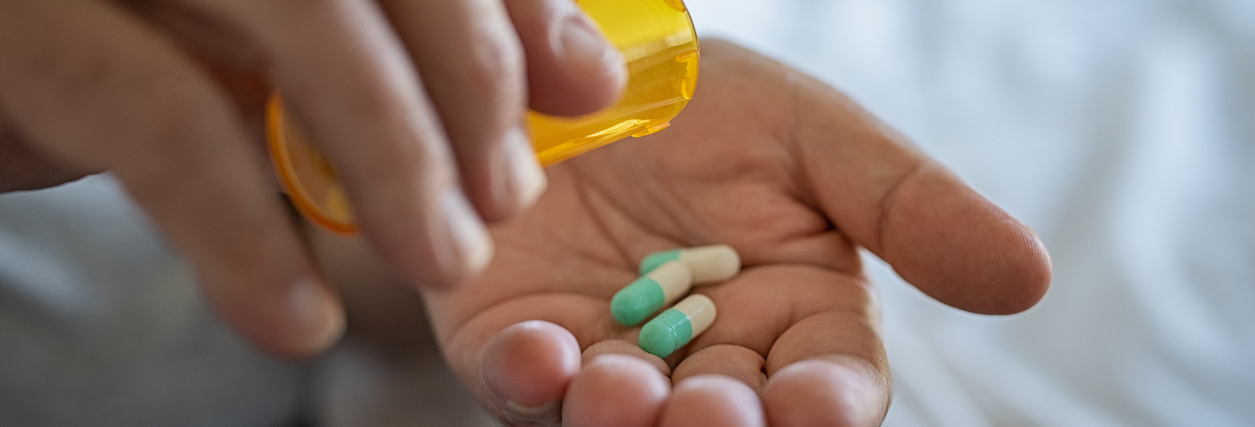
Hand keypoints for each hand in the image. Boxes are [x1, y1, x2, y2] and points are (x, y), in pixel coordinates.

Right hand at [0, 0, 624, 357]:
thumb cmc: (140, 44)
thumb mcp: (288, 37)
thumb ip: (422, 43)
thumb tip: (587, 76)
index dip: (515, 9)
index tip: (584, 94)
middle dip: (469, 79)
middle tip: (506, 198)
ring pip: (301, 21)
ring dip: (391, 153)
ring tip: (442, 258)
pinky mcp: (24, 30)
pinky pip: (166, 121)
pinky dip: (247, 231)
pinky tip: (300, 317)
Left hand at [426, 40, 1051, 425]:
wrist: (580, 71)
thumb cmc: (709, 102)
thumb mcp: (817, 136)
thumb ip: (909, 207)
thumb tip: (1029, 277)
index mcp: (792, 317)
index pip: (828, 387)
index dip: (824, 407)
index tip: (809, 402)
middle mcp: (703, 359)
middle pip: (727, 425)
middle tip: (711, 413)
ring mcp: (606, 358)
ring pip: (621, 422)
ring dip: (622, 420)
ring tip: (621, 389)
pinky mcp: (515, 341)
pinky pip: (516, 383)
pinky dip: (525, 379)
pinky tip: (537, 354)